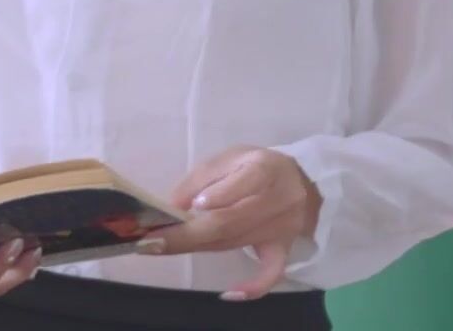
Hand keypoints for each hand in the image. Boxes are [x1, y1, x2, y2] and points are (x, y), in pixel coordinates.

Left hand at [137, 145, 323, 300]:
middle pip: (232, 221)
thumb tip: (174, 205)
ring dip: (198, 247)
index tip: (180, 209)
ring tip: (161, 248)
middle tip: (151, 239)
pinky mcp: (283, 248)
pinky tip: (229, 294)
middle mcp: (279, 199)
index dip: (215, 197)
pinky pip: (271, 271)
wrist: (301, 183)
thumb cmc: (256, 166)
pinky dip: (253, 286)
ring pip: (237, 242)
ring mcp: (283, 228)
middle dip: (188, 232)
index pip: (243, 183)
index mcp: (266, 168)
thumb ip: (202, 178)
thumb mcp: (229, 158)